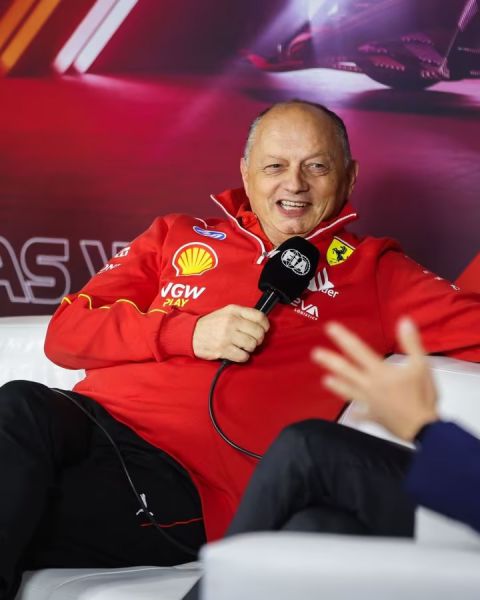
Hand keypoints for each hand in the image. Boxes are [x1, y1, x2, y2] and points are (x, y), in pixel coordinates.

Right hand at [193, 304, 269, 362]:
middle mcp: (231, 322)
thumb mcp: (226, 312)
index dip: (265, 325)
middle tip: (253, 340)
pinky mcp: (223, 349)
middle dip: (259, 339)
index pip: (259, 316)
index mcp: (234, 311)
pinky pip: (243, 356)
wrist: (191, 333)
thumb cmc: (211, 324)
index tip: (263, 329)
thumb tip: (261, 322)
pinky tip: (238, 353)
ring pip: (252, 345)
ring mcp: (227, 336)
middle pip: (258, 332)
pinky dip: (243, 357)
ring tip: (243, 346)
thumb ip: (242, 315)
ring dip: (250, 348)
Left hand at [312, 318, 438, 441]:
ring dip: (336, 385)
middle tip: (315, 353)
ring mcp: (369, 402)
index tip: (330, 328)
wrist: (423, 428)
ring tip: (325, 380)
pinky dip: (357, 415)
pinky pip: (362, 415)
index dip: (343, 337)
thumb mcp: (421, 365)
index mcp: (379, 371)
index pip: (357, 350)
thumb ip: (411, 343)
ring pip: (348, 391)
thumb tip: (404, 321)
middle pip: (345, 370)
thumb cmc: (422, 396)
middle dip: (330, 361)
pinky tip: (353, 415)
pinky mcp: (374, 416)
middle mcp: (369, 385)